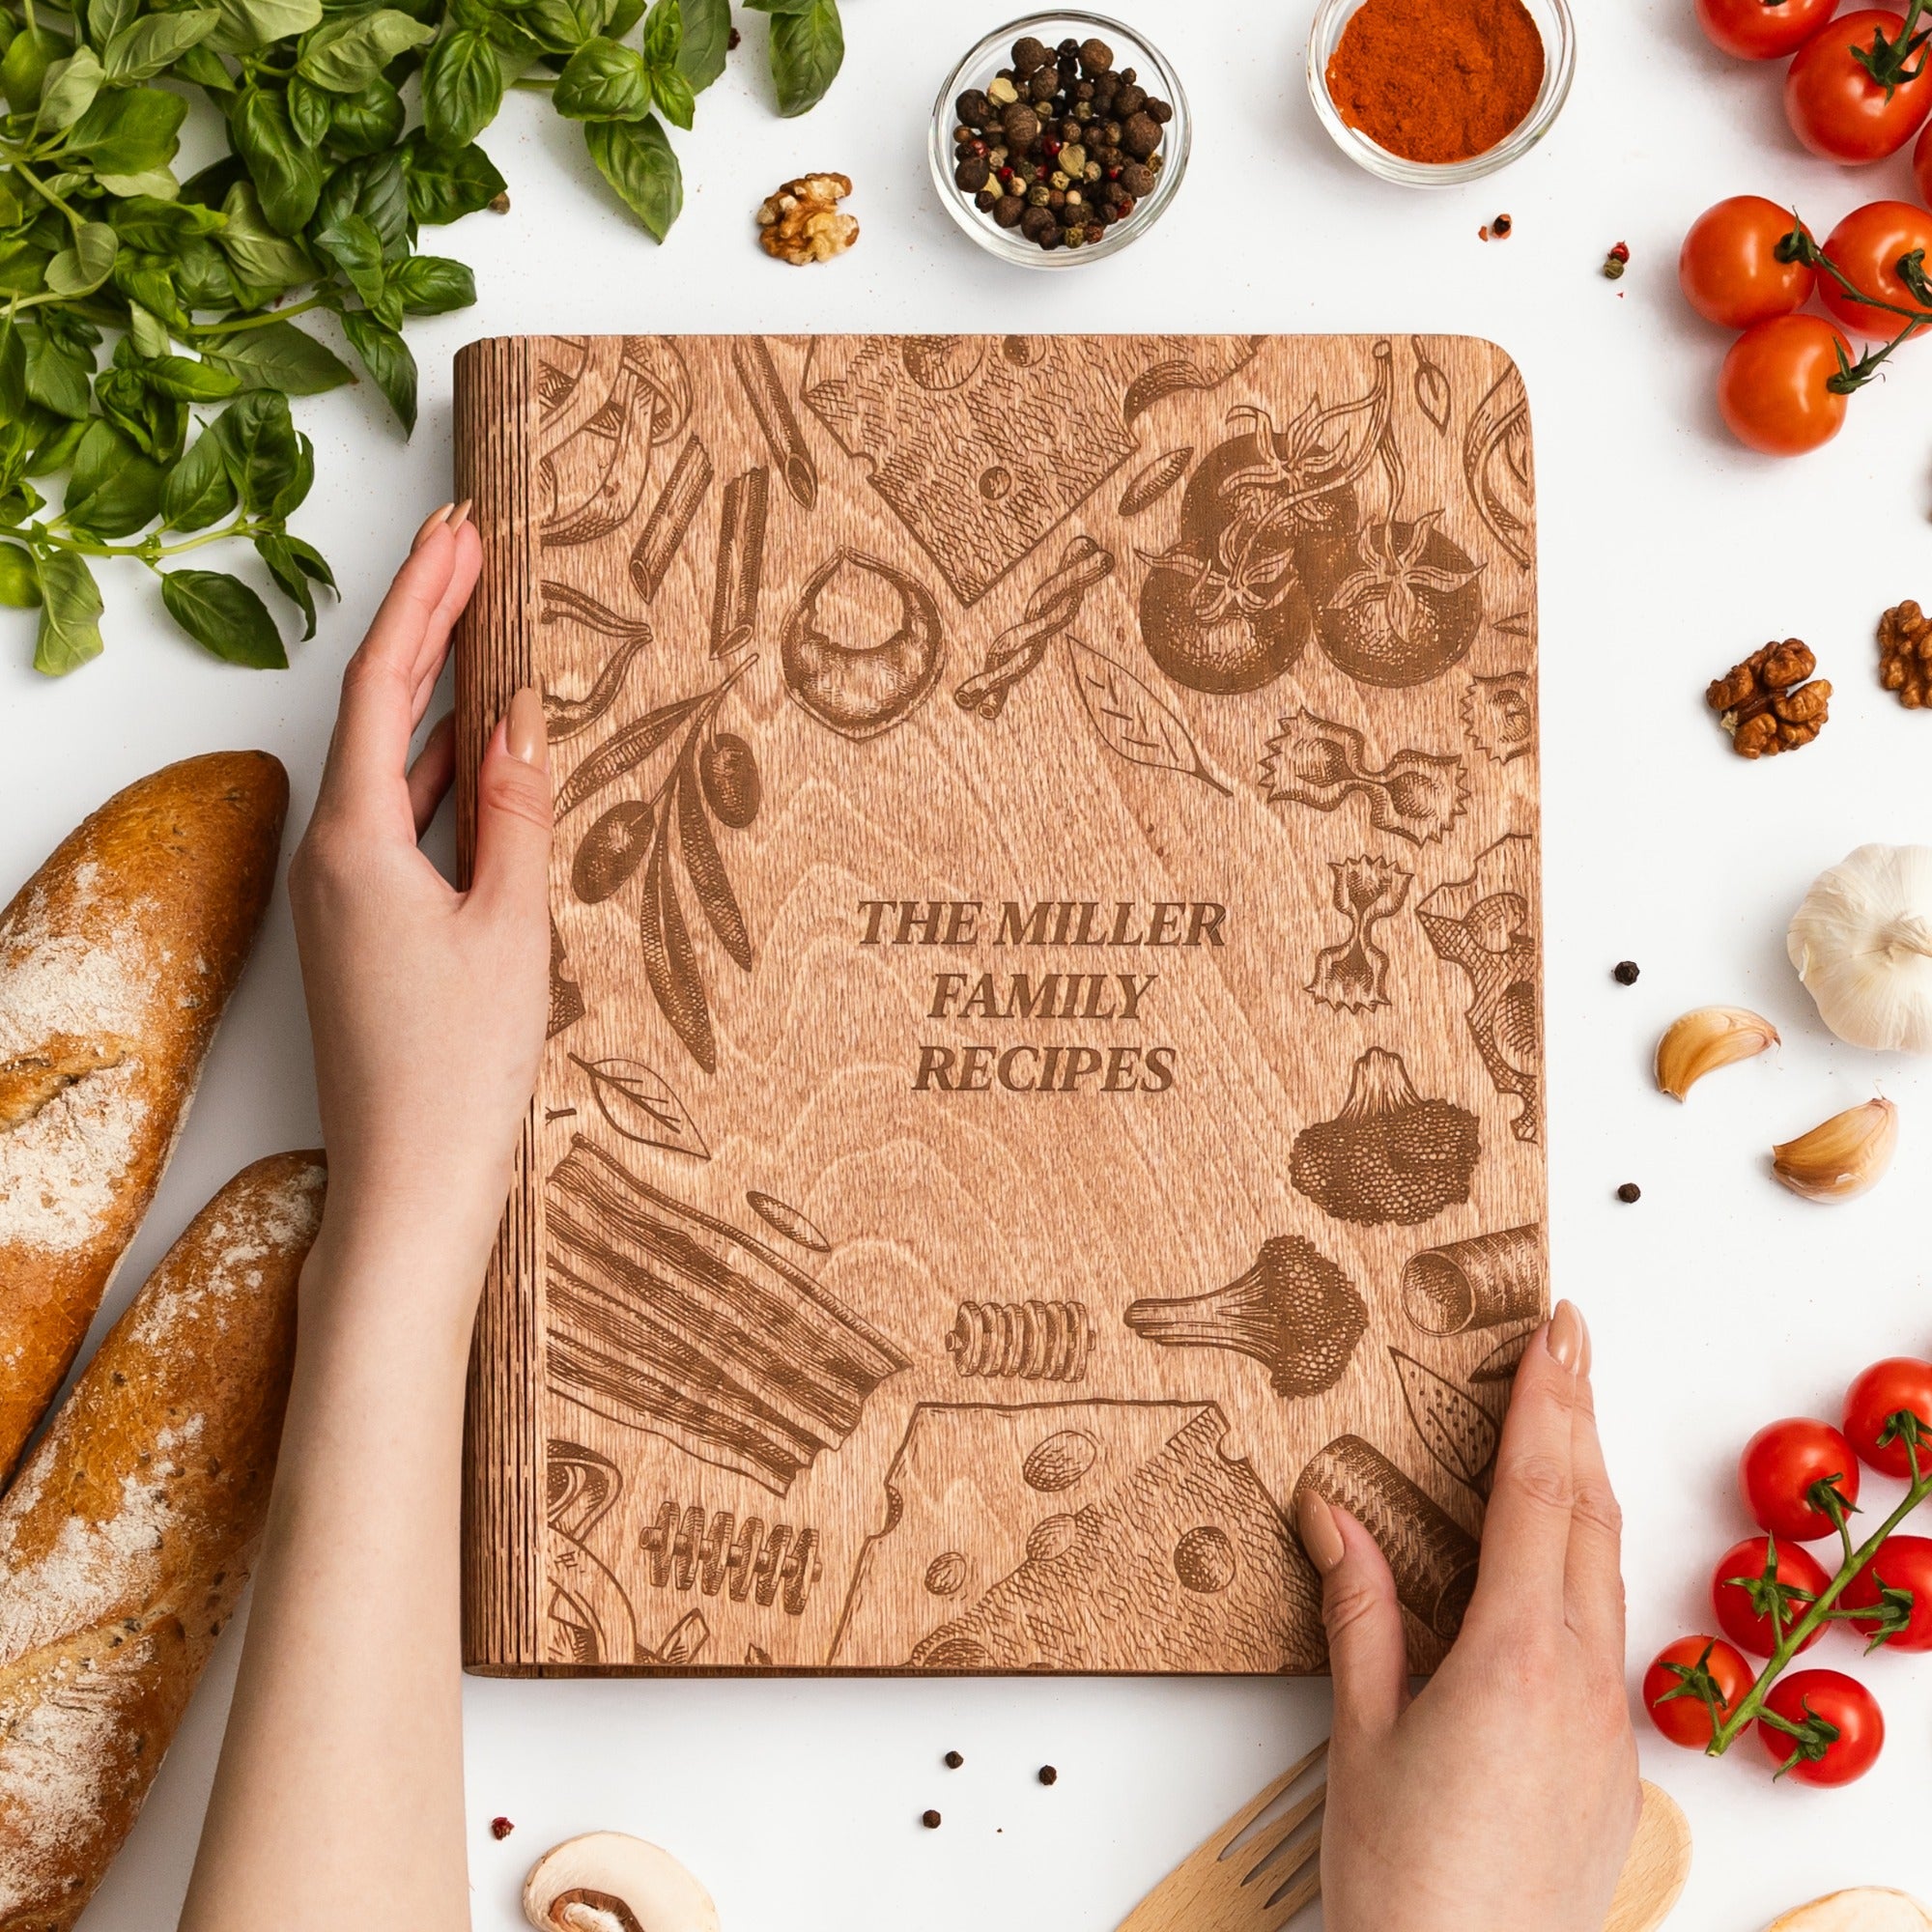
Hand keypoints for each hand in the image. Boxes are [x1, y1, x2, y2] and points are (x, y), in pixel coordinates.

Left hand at [288, 503, 550, 1304]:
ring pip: (389, 770)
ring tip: (490, 638)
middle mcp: (332, 858)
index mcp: (357, 843)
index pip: (382, 688)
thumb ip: (516, 811)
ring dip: (437, 704)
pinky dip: (441, 779)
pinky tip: (482, 762)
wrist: (411, 1183)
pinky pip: (400, 825)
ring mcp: (343, 896)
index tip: (460, 535)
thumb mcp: (510, 926)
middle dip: (426, 631)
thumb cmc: (459, 1067)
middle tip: (473, 557)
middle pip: (375, 715)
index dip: (422, 603)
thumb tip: (519, 716)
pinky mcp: (365, 930)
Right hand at [1298, 1300, 1639, 1931]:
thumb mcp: (1362, 1733)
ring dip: (1587, 1487)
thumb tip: (1335, 1514)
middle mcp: (1579, 1678)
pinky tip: (1558, 1562)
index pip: (1537, 1494)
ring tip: (1569, 1423)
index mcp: (1513, 1656)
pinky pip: (1605, 1636)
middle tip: (1573, 1340)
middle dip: (1580, 1416)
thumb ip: (1360, 1612)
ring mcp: (1608, 1724)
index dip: (1547, 1404)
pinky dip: (1585, 1567)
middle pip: (1587, 1515)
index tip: (1557, 1335)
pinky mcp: (1614, 1764)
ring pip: (1606, 1574)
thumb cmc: (1406, 1881)